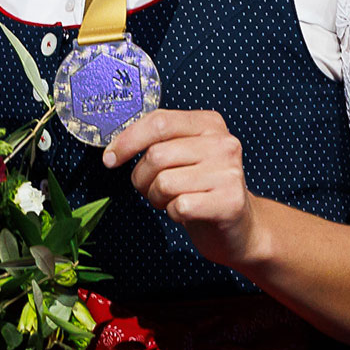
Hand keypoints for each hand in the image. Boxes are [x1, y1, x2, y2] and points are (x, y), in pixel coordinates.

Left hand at [105, 108, 263, 269]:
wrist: (239, 227)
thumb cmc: (201, 189)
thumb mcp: (184, 156)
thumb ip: (158, 143)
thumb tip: (115, 147)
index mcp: (209, 124)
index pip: (158, 122)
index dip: (127, 141)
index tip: (110, 158)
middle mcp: (223, 143)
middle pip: (156, 155)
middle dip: (142, 178)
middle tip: (152, 189)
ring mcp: (229, 172)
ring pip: (164, 182)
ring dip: (157, 197)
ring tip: (172, 200)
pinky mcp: (229, 202)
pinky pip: (179, 206)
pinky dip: (173, 213)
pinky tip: (188, 212)